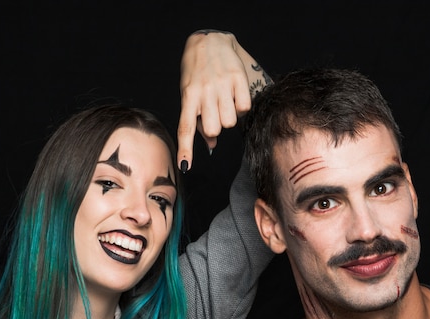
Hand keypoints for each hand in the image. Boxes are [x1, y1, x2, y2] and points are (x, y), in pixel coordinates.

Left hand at [177, 30, 269, 171]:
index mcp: (188, 96)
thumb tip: (210, 146)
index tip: (185, 167)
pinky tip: (234, 96)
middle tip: (214, 112)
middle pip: (213, 130)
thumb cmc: (197, 73)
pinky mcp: (238, 78)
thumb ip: (197, 121)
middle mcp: (204, 90)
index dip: (186, 150)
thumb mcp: (190, 95)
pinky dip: (241, 107)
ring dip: (229, 117)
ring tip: (224, 102)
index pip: (185, 128)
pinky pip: (244, 108)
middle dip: (215, 127)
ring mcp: (222, 84)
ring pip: (229, 122)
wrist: (210, 39)